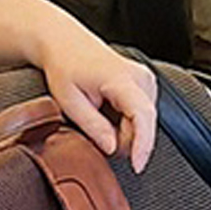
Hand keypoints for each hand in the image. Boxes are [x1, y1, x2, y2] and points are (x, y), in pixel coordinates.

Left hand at [35, 10, 157, 171]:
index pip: (142, 115)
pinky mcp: (145, 83)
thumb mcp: (69, 101)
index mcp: (120, 78)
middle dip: (123, 140)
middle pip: (144, 124)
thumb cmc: (65, 67)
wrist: (65, 43)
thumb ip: (93, 126)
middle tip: (95, 134)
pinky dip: (125, 121)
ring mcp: (145, 79)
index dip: (142, 145)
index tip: (137, 165)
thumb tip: (112, 148)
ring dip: (123, 130)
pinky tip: (107, 111)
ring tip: (98, 115)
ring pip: (143, 122)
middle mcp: (140, 77)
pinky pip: (141, 114)